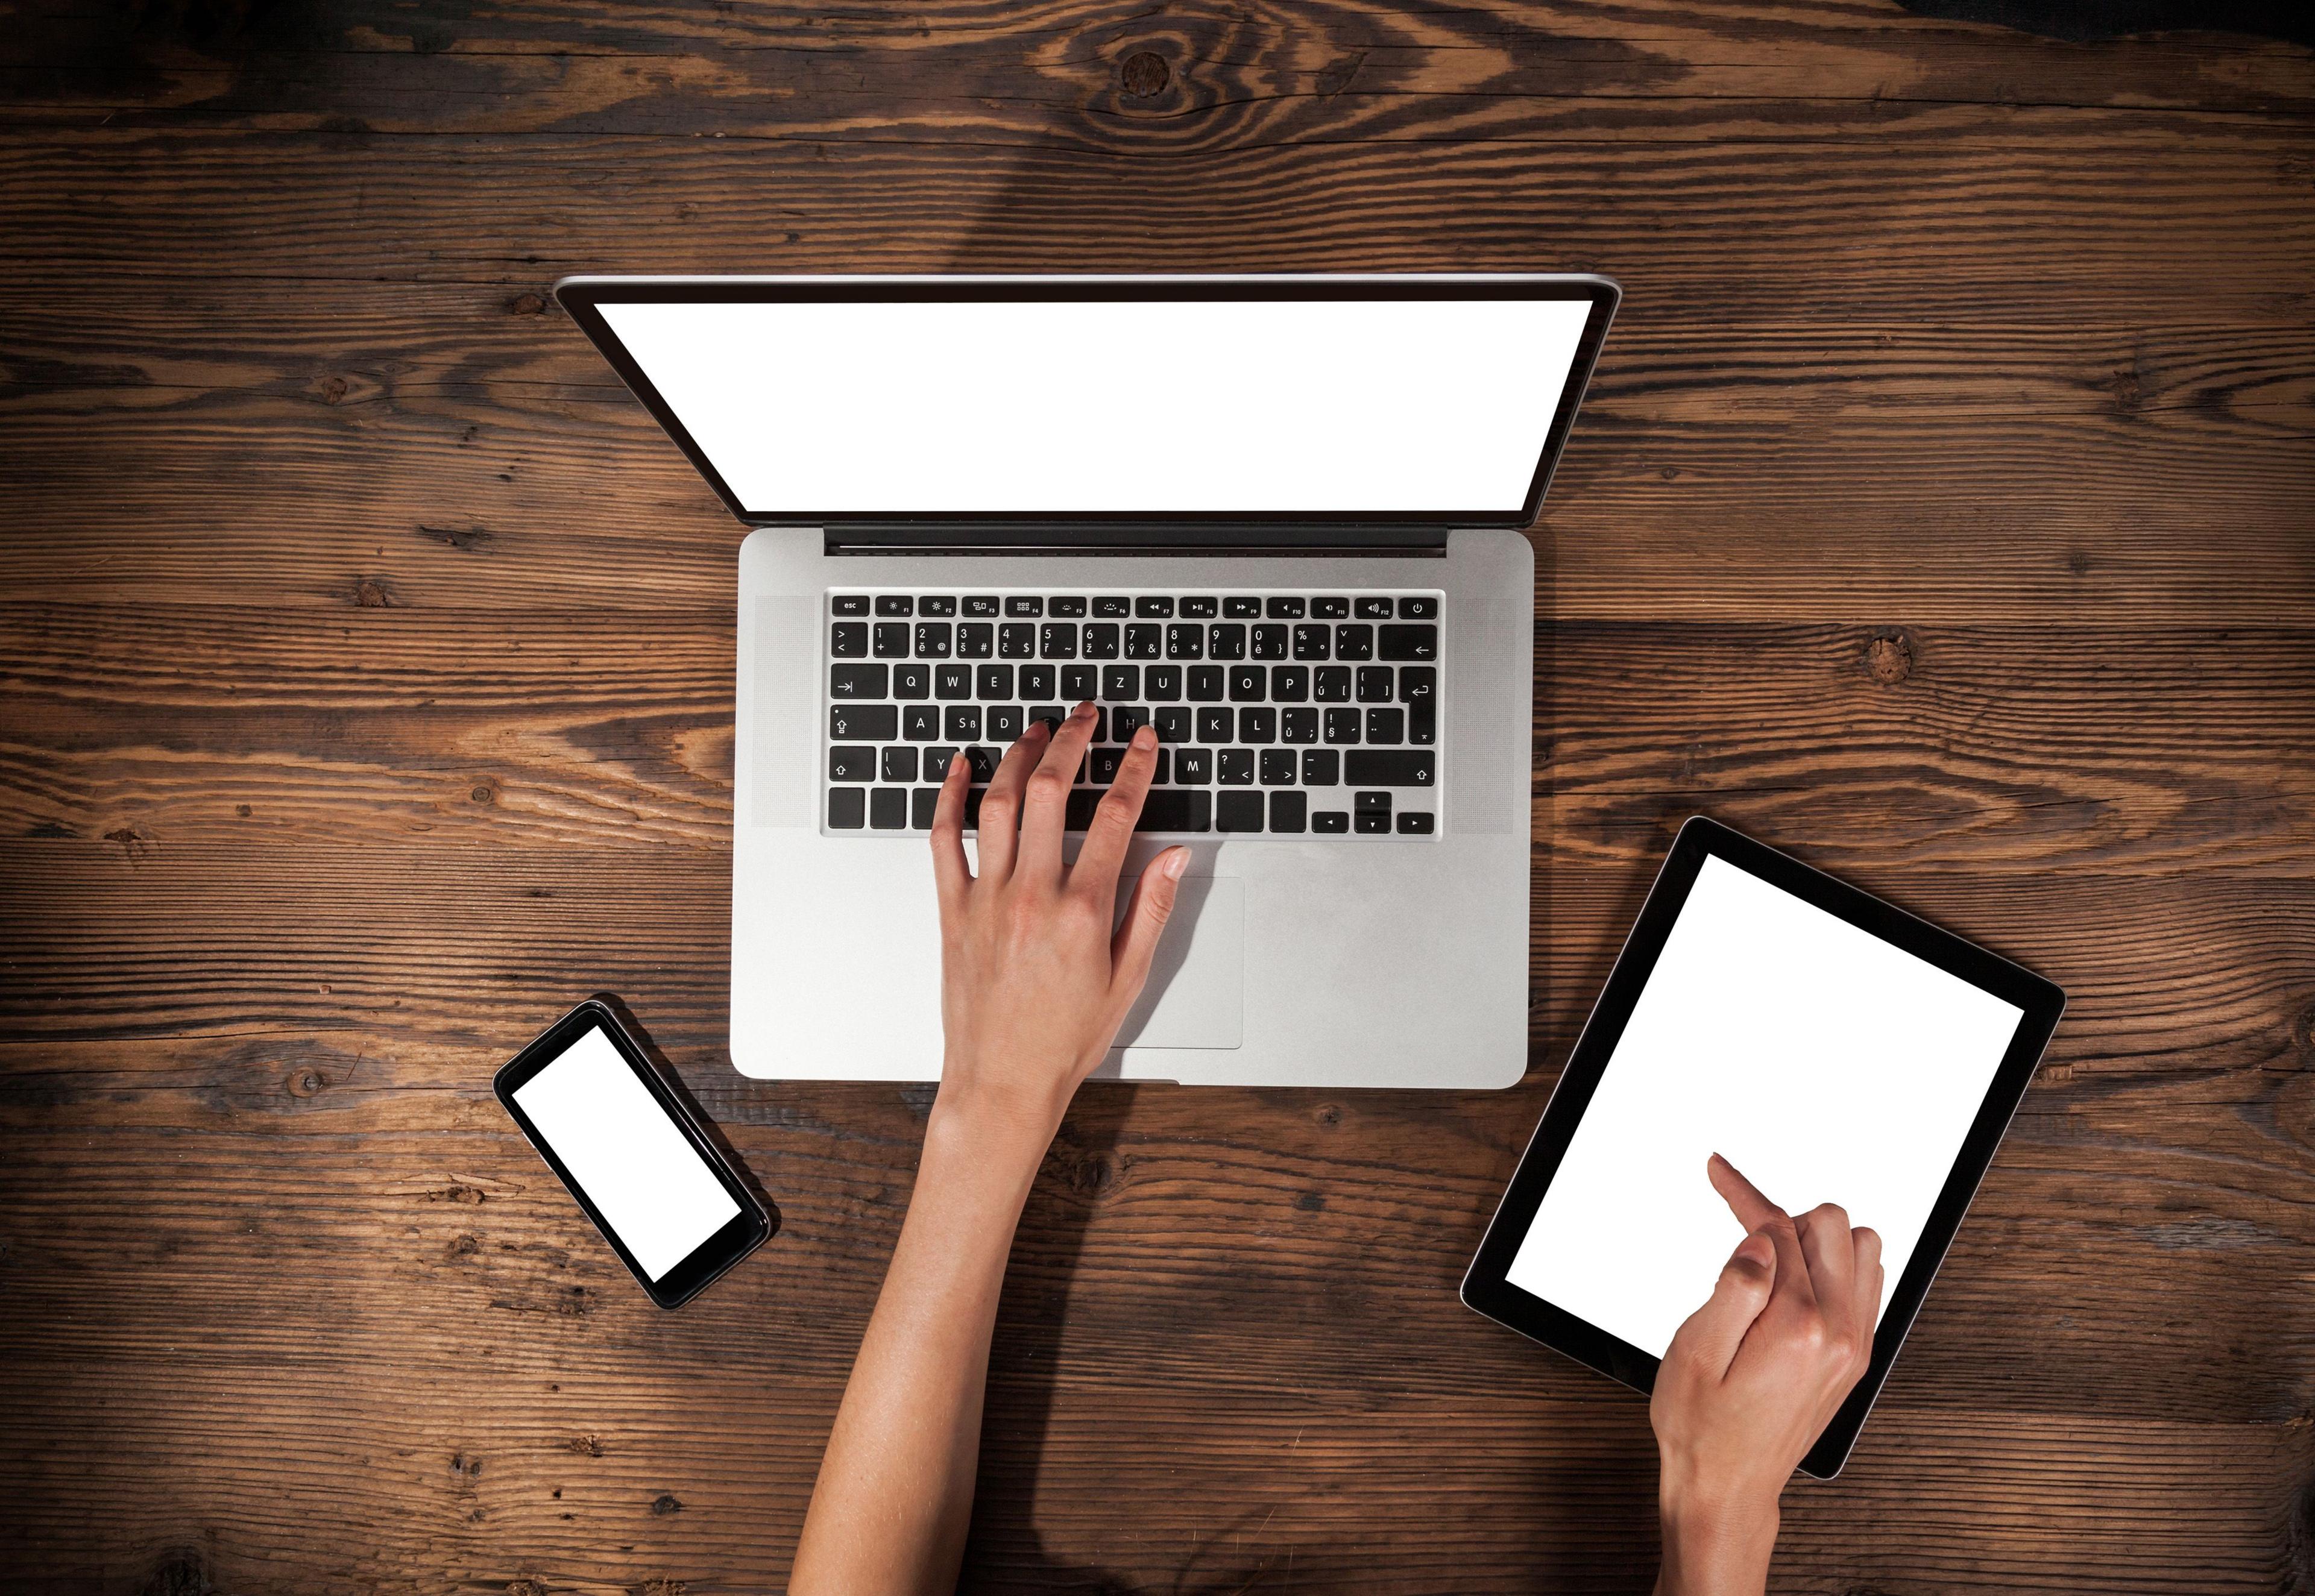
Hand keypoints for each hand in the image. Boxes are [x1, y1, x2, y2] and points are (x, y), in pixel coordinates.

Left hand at [929, 703, 1189, 1140]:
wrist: (1003, 1083)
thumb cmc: (1064, 1040)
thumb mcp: (1128, 978)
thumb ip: (1152, 909)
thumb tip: (1176, 857)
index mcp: (1082, 911)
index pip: (1116, 816)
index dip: (1134, 769)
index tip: (1142, 743)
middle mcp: (1032, 895)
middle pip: (1052, 791)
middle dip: (1073, 741)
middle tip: (1087, 717)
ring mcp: (986, 899)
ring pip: (999, 803)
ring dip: (1019, 756)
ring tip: (1037, 731)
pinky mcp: (952, 910)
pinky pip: (945, 839)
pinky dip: (951, 796)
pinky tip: (963, 766)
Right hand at [1650, 1154, 1883, 1595]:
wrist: (1728, 1488)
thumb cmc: (1703, 1429)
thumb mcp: (1695, 1353)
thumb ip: (1733, 1287)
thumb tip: (1762, 1242)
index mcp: (1797, 1328)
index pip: (1780, 1230)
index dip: (1744, 1194)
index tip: (1719, 1171)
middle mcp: (1839, 1334)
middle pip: (1832, 1226)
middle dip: (1783, 1218)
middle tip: (1742, 1239)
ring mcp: (1854, 1346)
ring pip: (1862, 1248)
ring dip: (1816, 1240)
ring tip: (1771, 1264)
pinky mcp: (1855, 1358)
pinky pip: (1867, 1283)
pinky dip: (1835, 1266)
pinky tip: (1797, 1282)